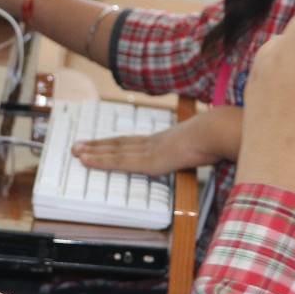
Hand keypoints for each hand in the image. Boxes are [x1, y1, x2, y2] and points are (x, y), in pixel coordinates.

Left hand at [72, 106, 241, 174]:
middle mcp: (153, 142)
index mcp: (167, 140)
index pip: (136, 142)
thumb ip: (204, 151)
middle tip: (78, 146)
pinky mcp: (148, 160)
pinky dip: (100, 161)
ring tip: (75, 151)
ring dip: (93, 152)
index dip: (117, 143)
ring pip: (114, 151)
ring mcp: (150, 150)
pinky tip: (86, 160)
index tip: (102, 144)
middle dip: (98, 146)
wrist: (218, 131)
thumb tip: (211, 153)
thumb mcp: (209, 147)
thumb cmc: (219, 137)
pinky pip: (119, 161)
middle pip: (120, 144)